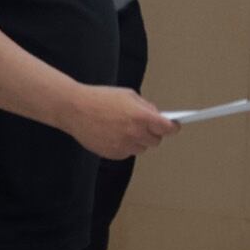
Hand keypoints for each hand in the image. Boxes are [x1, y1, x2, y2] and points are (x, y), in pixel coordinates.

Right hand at [57, 84, 173, 160]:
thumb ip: (145, 107)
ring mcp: (124, 146)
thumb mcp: (127, 95)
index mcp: (141, 117)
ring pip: (141, 148)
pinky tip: (113, 134)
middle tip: (144, 125)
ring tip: (124, 128)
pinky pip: (127, 153)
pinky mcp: (113, 154)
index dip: (172, 127)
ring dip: (138, 141)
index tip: (173, 126)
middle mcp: (135, 134)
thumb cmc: (100, 99)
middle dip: (153, 133)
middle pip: (156, 141)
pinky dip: (124, 145)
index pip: (168, 128)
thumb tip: (156, 116)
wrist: (75, 109)